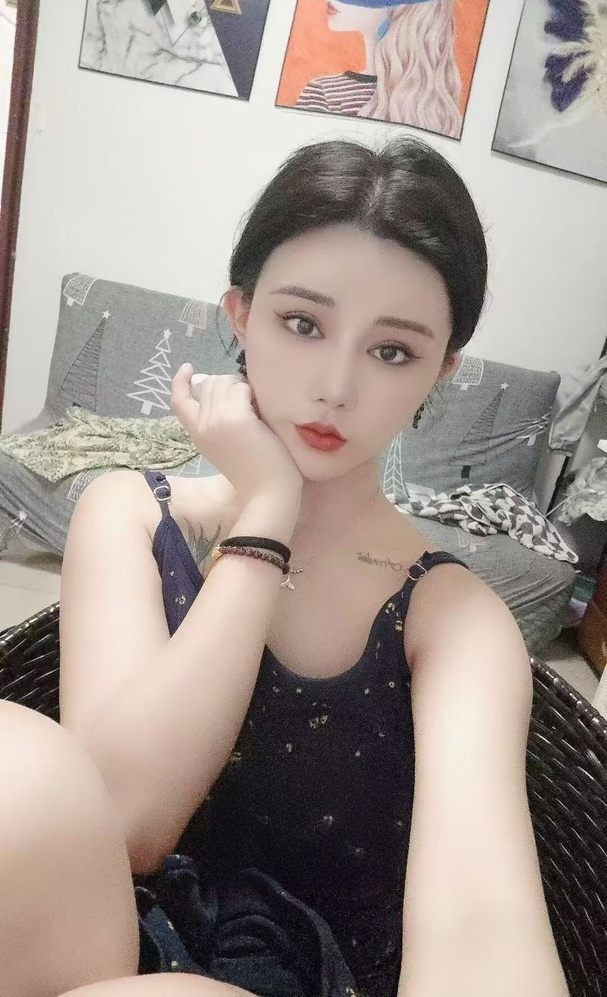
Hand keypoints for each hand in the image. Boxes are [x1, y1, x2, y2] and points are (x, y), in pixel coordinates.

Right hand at [171, 365, 302, 502]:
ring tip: (255, 403)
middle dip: (226, 382)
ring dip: (241, 385)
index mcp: (197, 435)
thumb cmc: (255, 472)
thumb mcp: (226, 445)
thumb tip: (208, 384)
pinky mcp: (237, 419)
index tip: (187, 368)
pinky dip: (252, 392)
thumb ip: (216, 419)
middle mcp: (202, 427)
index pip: (178, 401)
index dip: (179, 382)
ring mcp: (217, 422)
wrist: (268, 493)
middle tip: (246, 395)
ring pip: (224, 383)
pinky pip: (241, 389)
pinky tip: (260, 407)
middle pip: (206, 385)